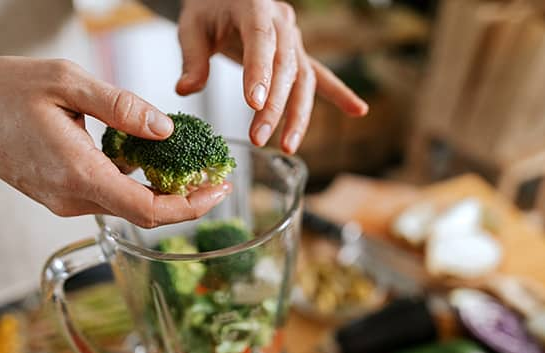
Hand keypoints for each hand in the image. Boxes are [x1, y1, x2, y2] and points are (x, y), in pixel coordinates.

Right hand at [0, 55, 229, 226]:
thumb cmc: (2, 89)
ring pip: (125, 205)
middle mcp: (70, 197)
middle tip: (214, 174)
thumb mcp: (66, 82)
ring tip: (187, 161)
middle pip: (142, 213)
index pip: (148, 210)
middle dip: (184, 199)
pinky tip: (145, 156)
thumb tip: (165, 129)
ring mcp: (61, 200)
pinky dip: (133, 182)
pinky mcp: (57, 193)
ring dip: (159, 190)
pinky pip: (106, 195)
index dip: (191, 205)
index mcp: (77, 173)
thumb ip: (121, 107)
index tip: (220, 189)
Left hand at [174, 0, 367, 153]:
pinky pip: (319, 74)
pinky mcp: (298, 52)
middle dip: (274, 107)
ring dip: (298, 114)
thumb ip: (192, 59)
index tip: (254, 104)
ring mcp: (294, 37)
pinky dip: (338, 93)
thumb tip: (186, 90)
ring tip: (288, 146)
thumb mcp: (191, 27)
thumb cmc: (208, 8)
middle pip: (285, 67)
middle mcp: (282, 20)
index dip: (260, 72)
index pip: (261, 40)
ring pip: (303, 78)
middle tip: (259, 138)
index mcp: (255, 6)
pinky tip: (357, 110)